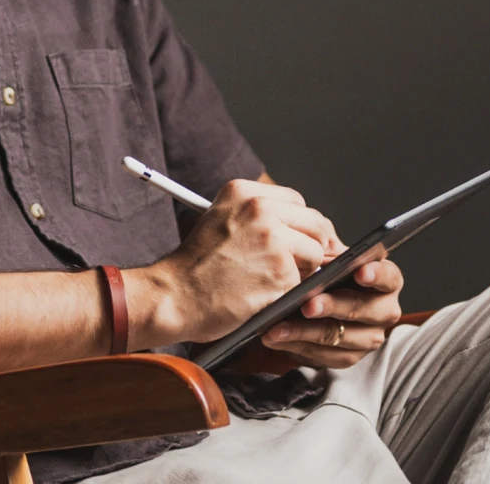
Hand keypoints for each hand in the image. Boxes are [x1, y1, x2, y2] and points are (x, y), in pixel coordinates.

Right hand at [142, 179, 341, 344]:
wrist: (173, 296)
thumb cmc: (194, 268)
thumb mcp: (221, 221)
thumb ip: (259, 218)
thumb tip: (303, 228)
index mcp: (243, 192)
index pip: (297, 201)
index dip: (303, 225)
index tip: (304, 240)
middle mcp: (260, 208)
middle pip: (315, 223)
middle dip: (314, 246)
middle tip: (304, 265)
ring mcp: (272, 238)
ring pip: (316, 252)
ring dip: (304, 271)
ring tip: (273, 280)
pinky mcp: (280, 270)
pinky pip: (304, 281)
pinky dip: (290, 292)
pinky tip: (266, 294)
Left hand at [257, 256, 403, 368]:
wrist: (319, 302)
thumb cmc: (326, 273)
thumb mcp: (328, 257)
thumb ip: (327, 253)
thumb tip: (313, 253)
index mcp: (386, 280)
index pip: (389, 276)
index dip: (376, 275)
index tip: (359, 272)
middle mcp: (384, 310)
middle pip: (363, 310)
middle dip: (333, 307)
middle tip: (308, 305)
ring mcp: (370, 337)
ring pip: (340, 337)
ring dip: (306, 332)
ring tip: (279, 327)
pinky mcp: (350, 356)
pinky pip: (325, 356)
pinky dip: (298, 346)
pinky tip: (277, 337)